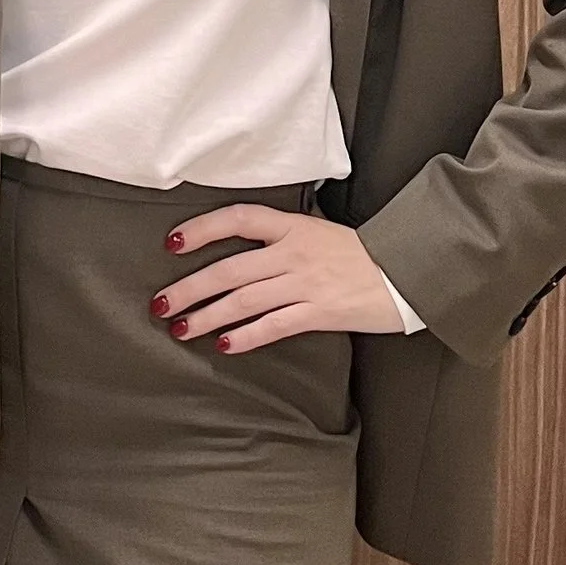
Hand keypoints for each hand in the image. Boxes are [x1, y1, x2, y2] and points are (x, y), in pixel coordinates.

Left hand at [152, 205, 406, 352]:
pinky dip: (245, 336)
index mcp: (293, 227)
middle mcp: (294, 252)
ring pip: (244, 300)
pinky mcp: (320, 312)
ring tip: (180, 328)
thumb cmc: (362, 254)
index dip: (202, 229)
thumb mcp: (319, 233)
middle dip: (189, 288)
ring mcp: (306, 283)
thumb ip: (281, 238)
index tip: (172, 243)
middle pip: (229, 269)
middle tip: (159, 304)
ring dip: (207, 316)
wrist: (406, 272)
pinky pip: (273, 326)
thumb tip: (240, 249)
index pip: (238, 219)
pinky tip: (224, 345)